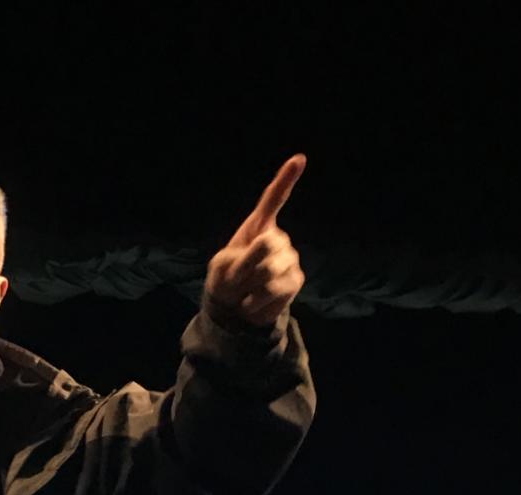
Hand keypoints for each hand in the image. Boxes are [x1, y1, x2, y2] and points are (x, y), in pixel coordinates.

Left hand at [205, 154, 306, 325]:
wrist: (234, 310)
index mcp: (258, 227)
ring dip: (248, 285)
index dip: (285, 179)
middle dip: (244, 267)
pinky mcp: (295, 280)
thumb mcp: (221, 268)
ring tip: (244, 291)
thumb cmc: (225, 281)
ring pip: (269, 269)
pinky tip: (252, 302)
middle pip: (265, 245)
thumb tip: (266, 256)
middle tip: (236, 280)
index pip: (273, 200)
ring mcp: (290, 258)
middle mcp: (278, 239)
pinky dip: (256, 300)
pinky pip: (275, 289)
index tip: (299, 158)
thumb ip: (238, 259)